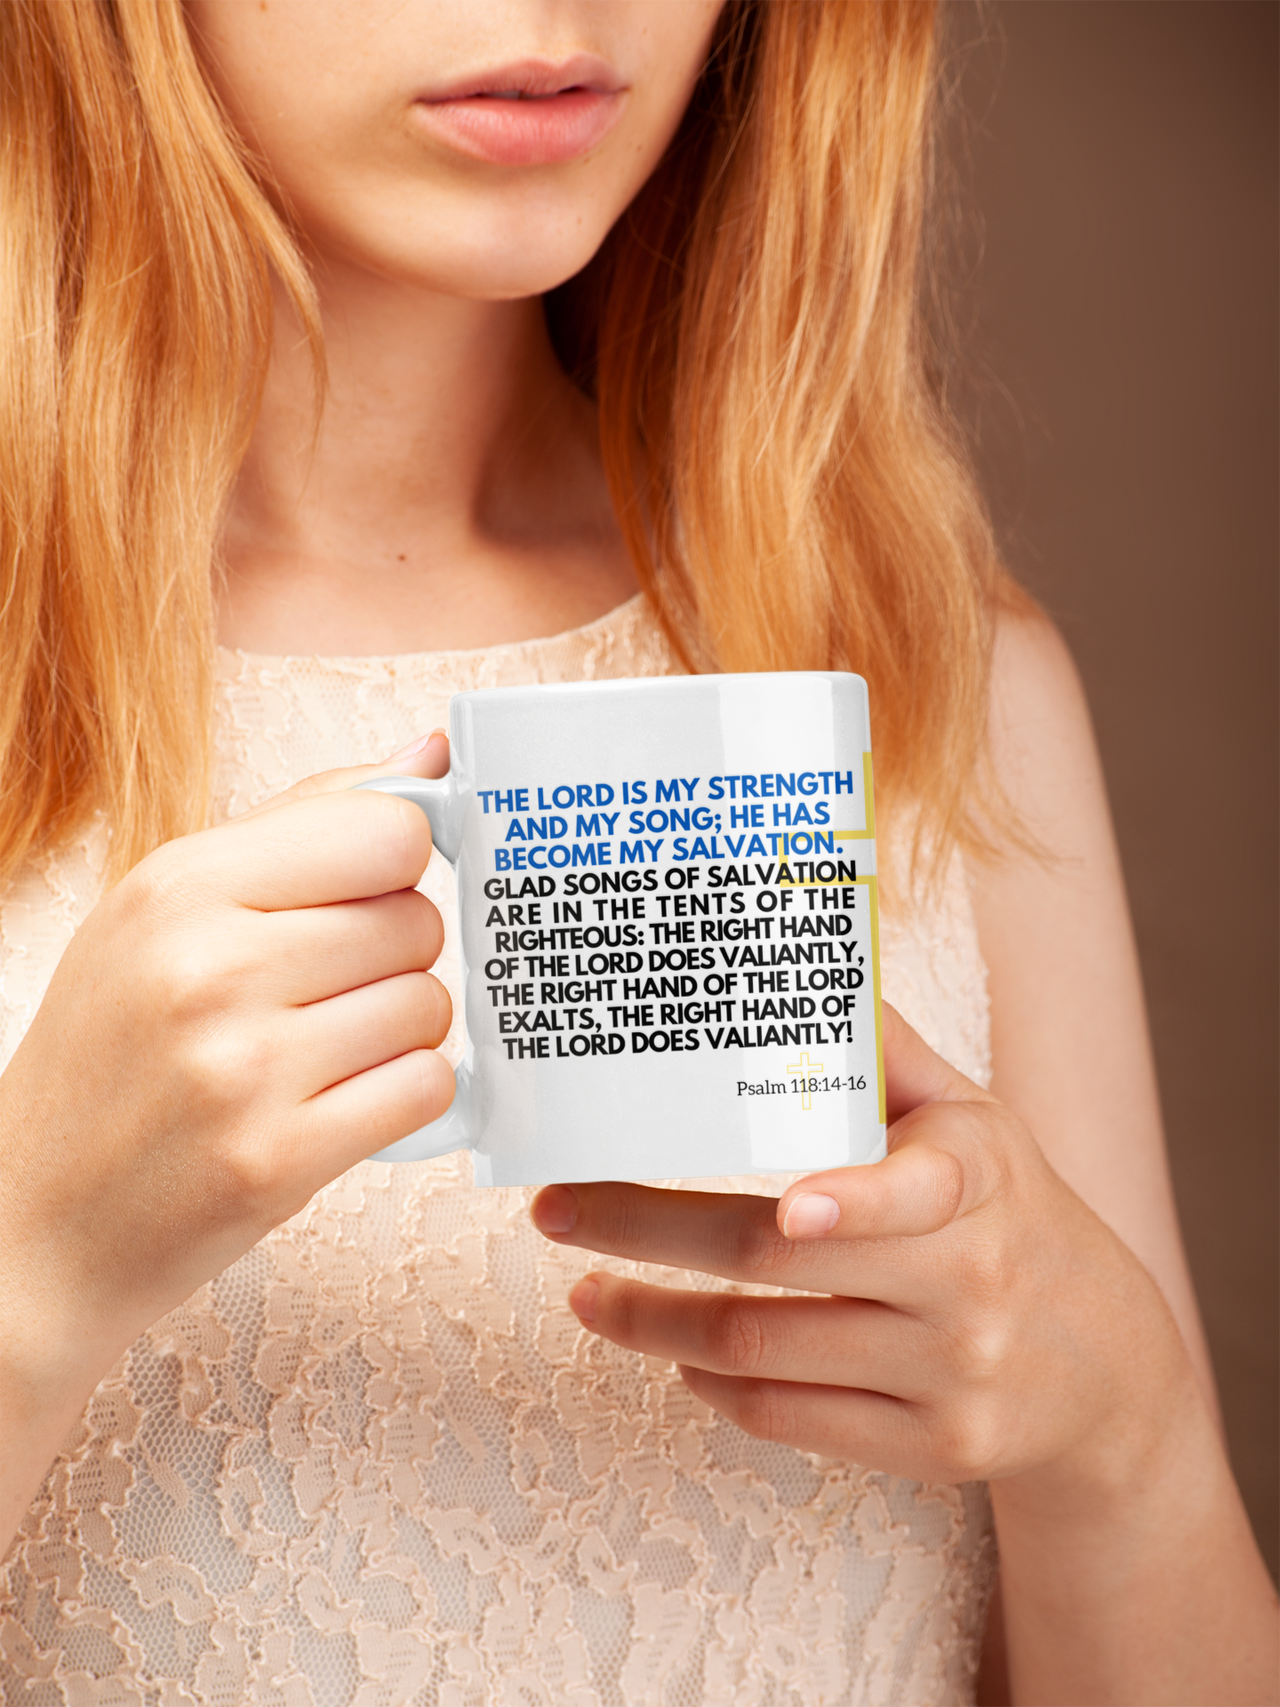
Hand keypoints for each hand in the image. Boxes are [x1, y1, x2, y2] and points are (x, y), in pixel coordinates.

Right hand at [0, 735, 453, 1418]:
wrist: (37, 1220)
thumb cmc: (113, 1050)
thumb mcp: (167, 909)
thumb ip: (303, 822)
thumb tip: (430, 750)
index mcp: (178, 886)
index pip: (385, 829)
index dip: (396, 861)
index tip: (370, 889)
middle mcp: (208, 968)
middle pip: (416, 919)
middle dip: (395, 953)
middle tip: (329, 988)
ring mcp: (243, 1070)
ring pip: (429, 1006)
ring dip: (403, 1029)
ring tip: (328, 1048)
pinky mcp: (277, 1160)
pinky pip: (424, 1088)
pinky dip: (405, 1093)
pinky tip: (345, 1098)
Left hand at [531, 1004, 1197, 1492]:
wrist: (1104, 1362)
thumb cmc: (1005, 1205)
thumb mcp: (971, 1115)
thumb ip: (883, 1048)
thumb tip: (793, 955)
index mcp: (977, 1178)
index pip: (914, 1190)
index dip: (854, 1199)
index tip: (792, 1204)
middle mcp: (970, 1281)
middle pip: (777, 1263)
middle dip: (645, 1234)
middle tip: (556, 1211)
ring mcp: (953, 1376)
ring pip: (763, 1354)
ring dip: (652, 1322)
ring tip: (587, 1294)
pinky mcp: (935, 1449)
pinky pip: (791, 1422)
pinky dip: (712, 1388)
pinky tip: (674, 1354)